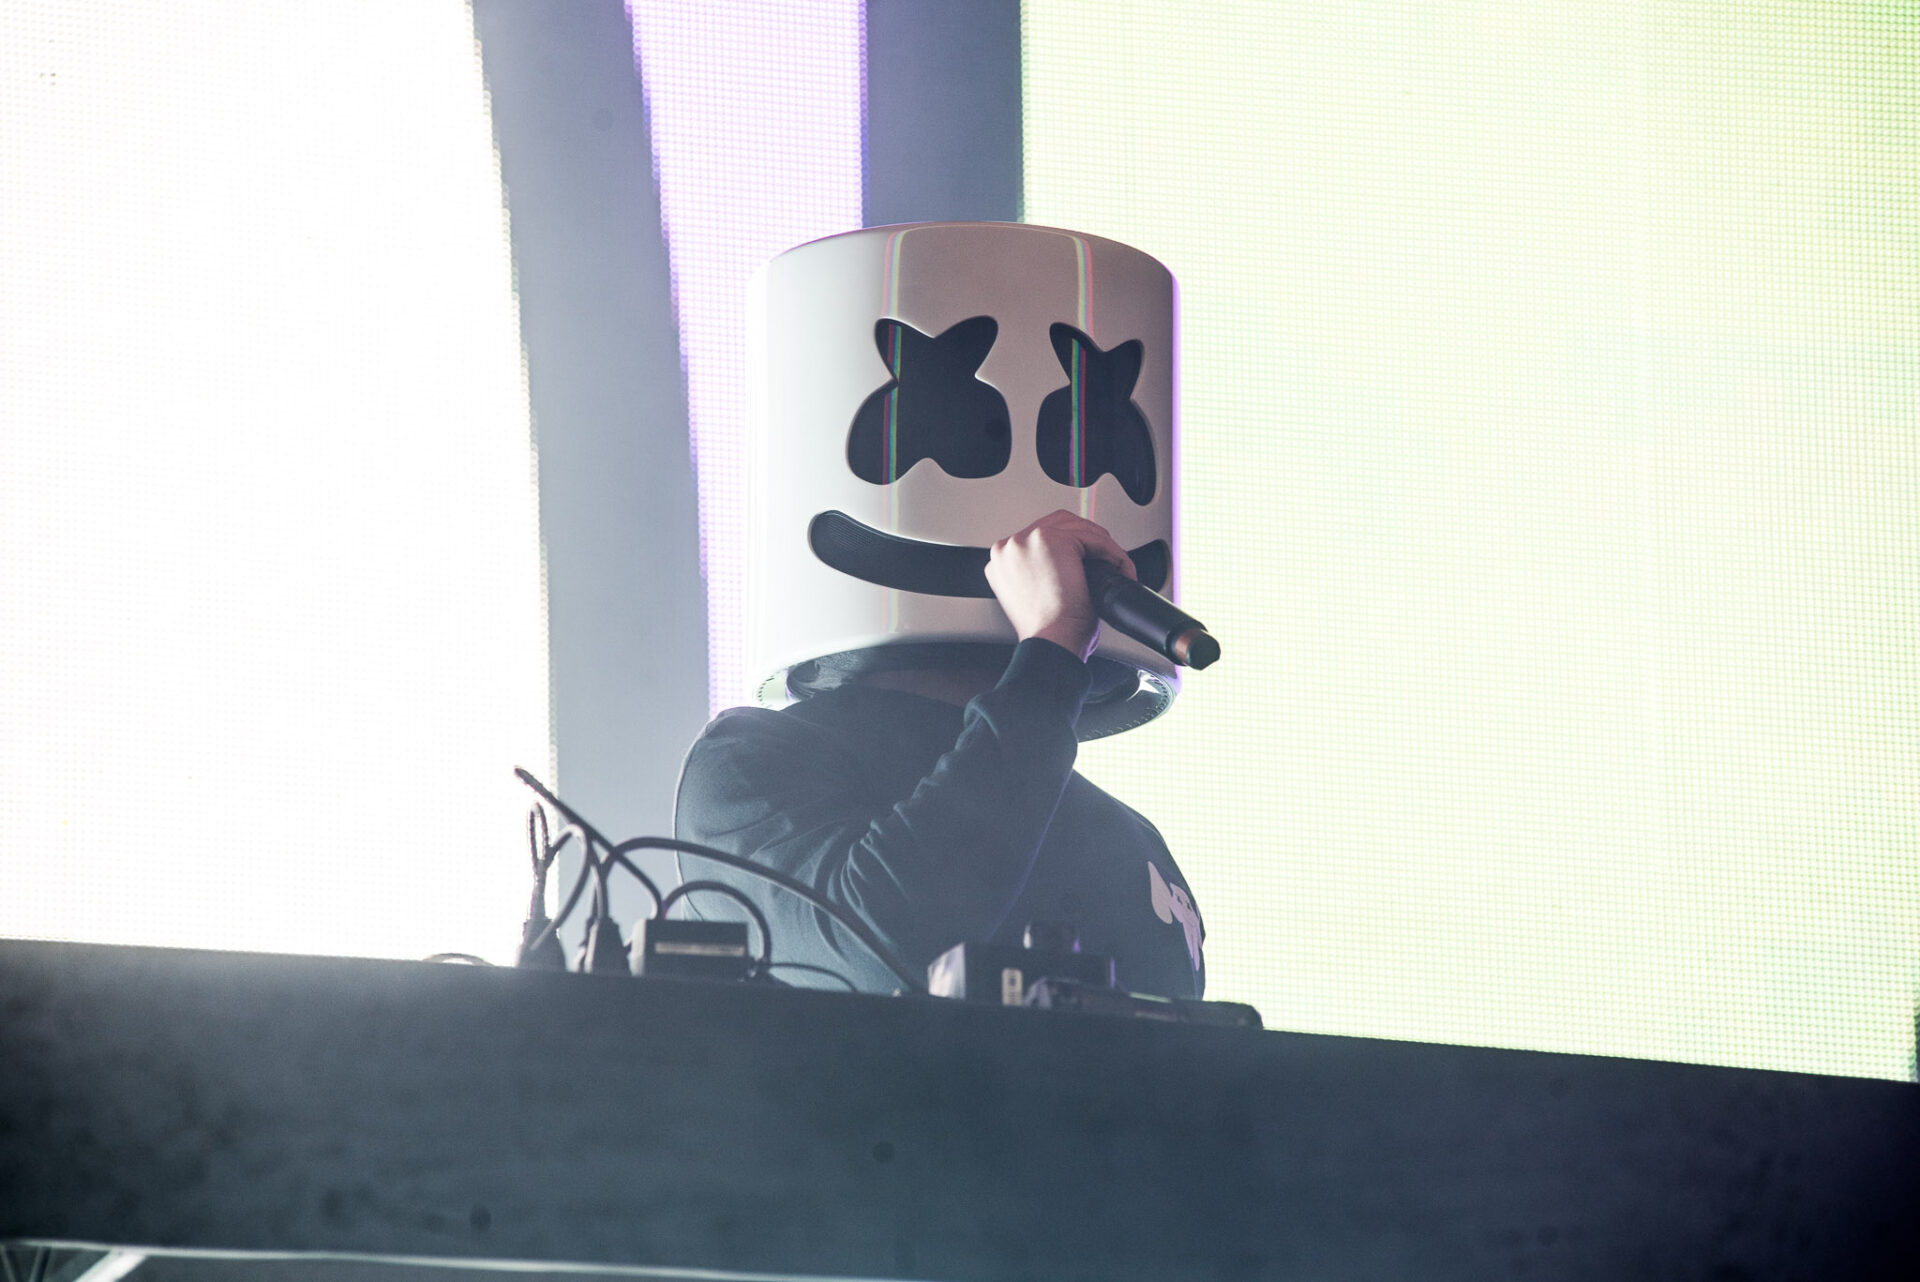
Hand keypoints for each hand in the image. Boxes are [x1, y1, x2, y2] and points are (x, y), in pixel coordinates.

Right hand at [983, 510, 1136, 660]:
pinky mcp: (1051, 539)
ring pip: (1077, 527)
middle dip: (1087, 539)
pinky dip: (1112, 552)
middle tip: (1106, 560)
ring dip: (1101, 544)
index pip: (1040, 537)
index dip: (1070, 545)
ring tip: (1115, 565)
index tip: (1087, 561)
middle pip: (1057, 524)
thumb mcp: (1038, 597)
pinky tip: (1118, 568)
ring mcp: (1026, 540)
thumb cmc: (1048, 632)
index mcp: (1002, 561)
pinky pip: (1092, 538)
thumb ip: (1043, 573)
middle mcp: (1009, 547)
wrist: (1051, 644)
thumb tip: (1072, 563)